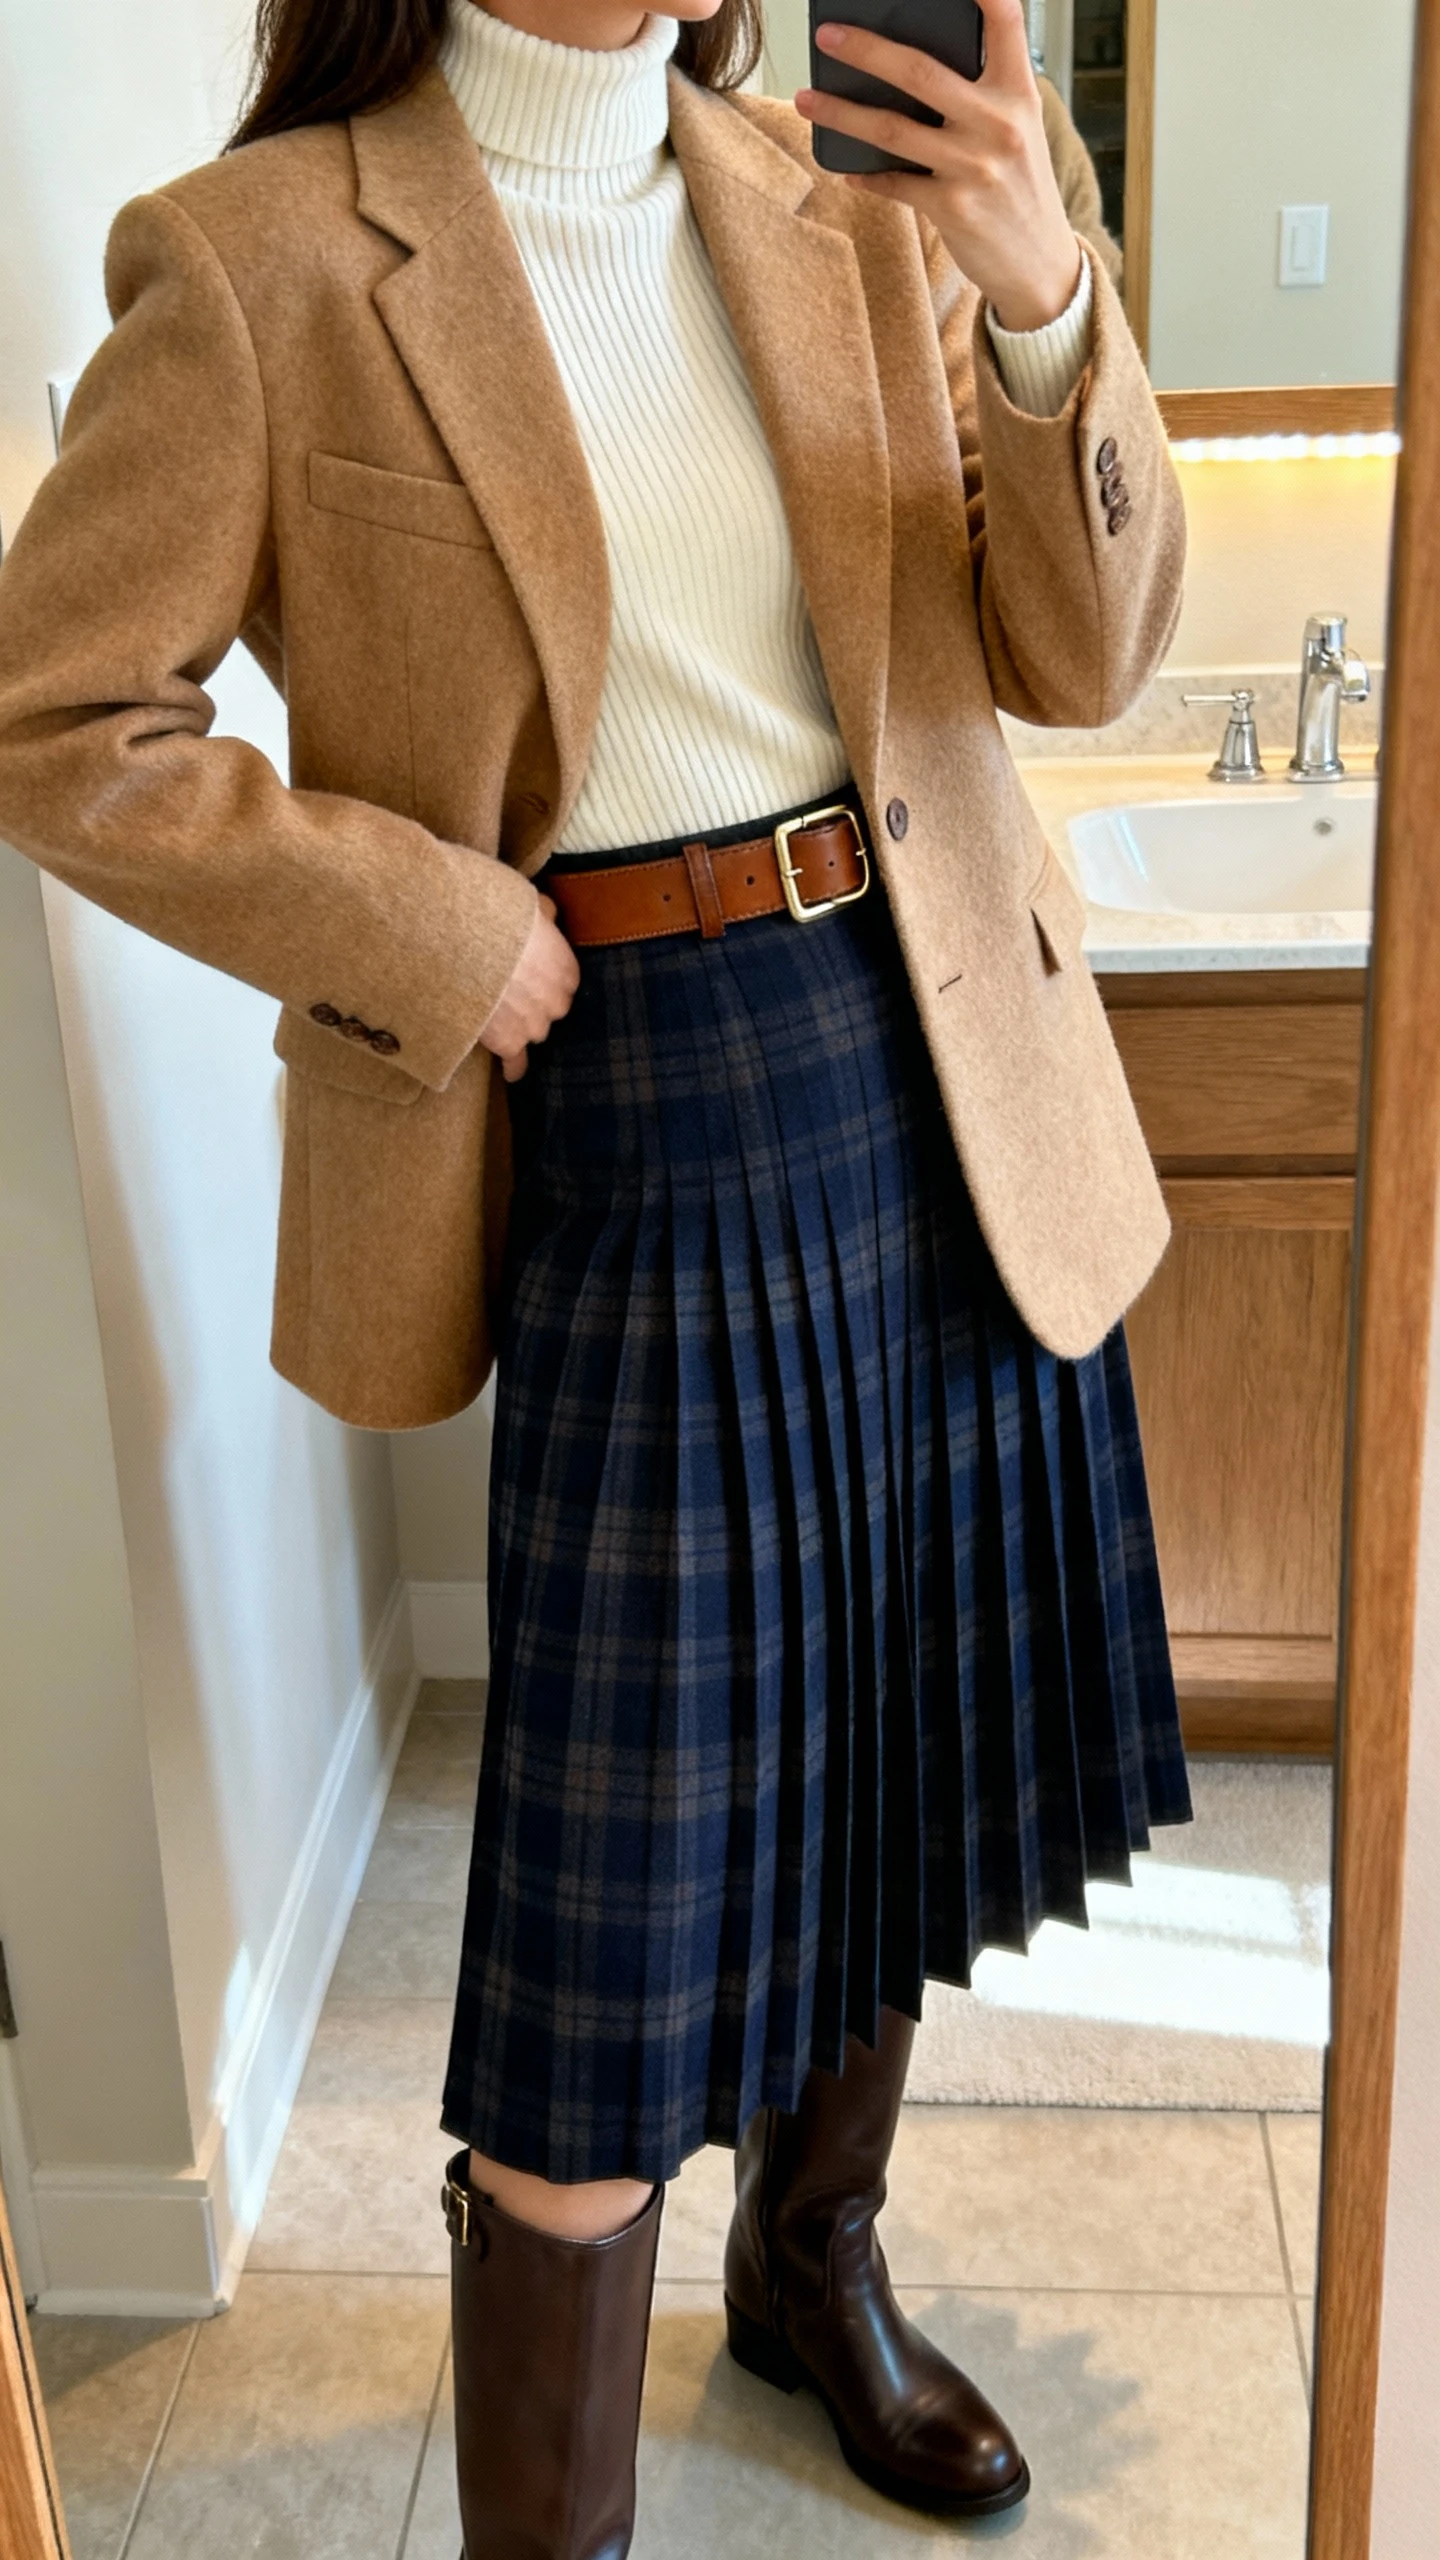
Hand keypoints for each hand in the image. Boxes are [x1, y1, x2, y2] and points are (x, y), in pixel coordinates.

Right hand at [477, 892, 579, 1082]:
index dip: (546, 978)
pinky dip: (513, 1066)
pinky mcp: (507, 1042)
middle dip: (533, 1002)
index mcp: (567, 970)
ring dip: (518, 1024)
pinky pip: (515, 1062)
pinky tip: (512, 1072)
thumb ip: (544, 915)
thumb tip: (549, 915)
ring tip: (493, 1010)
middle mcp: (557, 1002)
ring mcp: (533, 1026)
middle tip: (507, 988)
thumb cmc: (494, 918)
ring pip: (532, 1031)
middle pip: (550, 1009)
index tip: (530, 974)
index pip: (565, 983)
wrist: (459, 944)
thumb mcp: (527, 904)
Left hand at [797, 0, 1081, 332]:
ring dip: (841, 112)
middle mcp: (998, 123)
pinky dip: (866, 174)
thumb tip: (907, 64)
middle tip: (827, 36)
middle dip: (866, 50)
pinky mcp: (952, 208)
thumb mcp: (1017, 127)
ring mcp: (974, 167)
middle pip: (920, 72)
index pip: (1005, 20)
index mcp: (1018, 91)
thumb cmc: (1018, 183)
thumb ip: (981, 92)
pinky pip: (894, 182)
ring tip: (806, 99)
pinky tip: (846, 167)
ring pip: (891, 129)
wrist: (1039, 263)